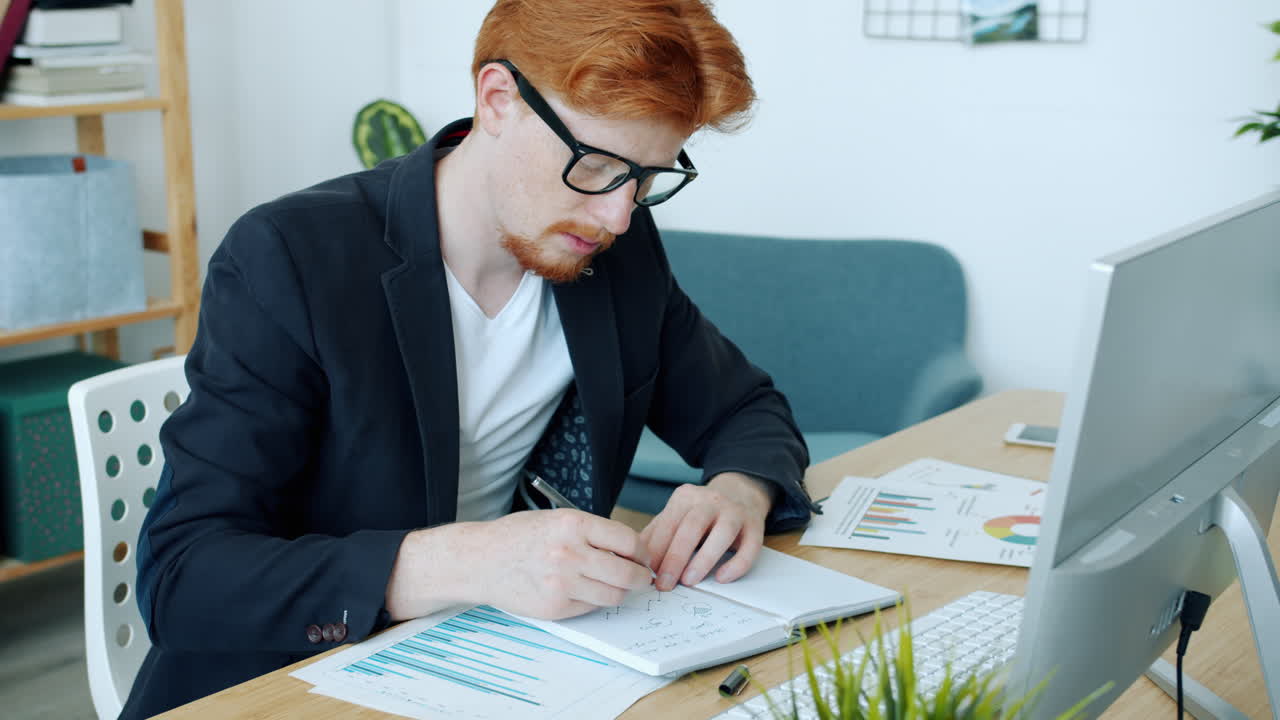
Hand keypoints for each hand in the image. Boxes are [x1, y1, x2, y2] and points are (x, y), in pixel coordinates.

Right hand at [468, 509, 652, 618]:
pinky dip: (593, 601)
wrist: (481, 560)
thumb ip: (592, 532)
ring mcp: (562, 583)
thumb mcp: (557, 520)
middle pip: (627, 574)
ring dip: (619, 592)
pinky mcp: (555, 607)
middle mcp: (570, 553)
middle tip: (639, 578)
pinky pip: (591, 607)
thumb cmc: (519, 537)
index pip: (629, 541)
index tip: (642, 557)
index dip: (642, 552)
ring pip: (613, 595)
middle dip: (640, 578)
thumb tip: (631, 551)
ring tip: (612, 584)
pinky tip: (582, 590)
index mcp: (573, 525)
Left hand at [640, 472, 774, 591]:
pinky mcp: (756, 526)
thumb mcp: (678, 514)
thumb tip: (633, 558)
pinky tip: (722, 578)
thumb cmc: (702, 512)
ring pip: (722, 533)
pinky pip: (750, 546)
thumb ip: (657, 532)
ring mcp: (736, 511)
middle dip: (675, 558)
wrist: (741, 492)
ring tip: (689, 581)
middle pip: (691, 527)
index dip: (656, 549)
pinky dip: (736, 564)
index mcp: (686, 497)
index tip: (646, 573)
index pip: (668, 523)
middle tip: (664, 584)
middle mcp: (711, 500)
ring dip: (703, 559)